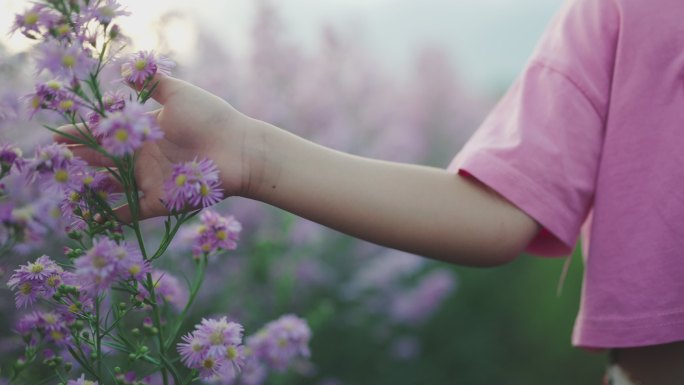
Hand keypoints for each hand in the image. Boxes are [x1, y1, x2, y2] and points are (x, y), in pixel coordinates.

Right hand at [55, 75, 260, 220]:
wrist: (239, 149)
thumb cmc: (211, 118)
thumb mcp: (178, 94)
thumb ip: (152, 84)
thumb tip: (124, 72)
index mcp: (144, 131)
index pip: (105, 132)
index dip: (80, 134)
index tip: (56, 135)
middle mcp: (143, 157)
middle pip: (102, 159)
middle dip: (76, 160)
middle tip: (51, 160)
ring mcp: (150, 180)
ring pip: (111, 185)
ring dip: (89, 186)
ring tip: (65, 184)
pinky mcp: (160, 202)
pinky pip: (130, 211)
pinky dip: (111, 214)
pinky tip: (92, 213)